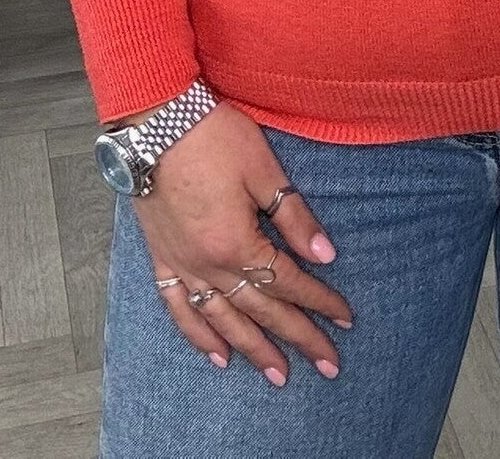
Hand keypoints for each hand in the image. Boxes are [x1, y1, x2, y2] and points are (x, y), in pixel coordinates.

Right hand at [126, 98, 353, 384]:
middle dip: (298, 337)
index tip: (345, 318)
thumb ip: (294, 217)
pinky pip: (178, 309)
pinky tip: (217, 355)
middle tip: (328, 365)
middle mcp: (208, 265)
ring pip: (222, 320)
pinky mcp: (162, 258)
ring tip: (278, 375)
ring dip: (253, 349)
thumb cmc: (213, 137)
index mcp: (237, 243)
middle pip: (260, 311)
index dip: (320, 300)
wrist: (154, 123)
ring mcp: (182, 265)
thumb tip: (325, 255)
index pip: (288, 282)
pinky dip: (198, 336)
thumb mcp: (263, 170)